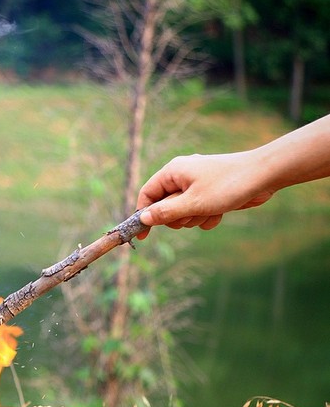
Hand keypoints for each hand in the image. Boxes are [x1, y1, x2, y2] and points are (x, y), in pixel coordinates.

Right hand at [136, 152, 275, 238]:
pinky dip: (207, 216)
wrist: (265, 175)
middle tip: (191, 214)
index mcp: (173, 172)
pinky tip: (220, 212)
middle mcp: (182, 176)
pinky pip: (199, 212)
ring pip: (183, 212)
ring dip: (195, 218)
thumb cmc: (228, 185)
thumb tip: (143, 218)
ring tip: (211, 210)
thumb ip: (166, 212)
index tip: (142, 235)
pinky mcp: (210, 193)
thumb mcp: (193, 203)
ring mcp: (197, 185)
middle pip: (164, 206)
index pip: (147, 194)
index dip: (143, 214)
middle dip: (178, 217)